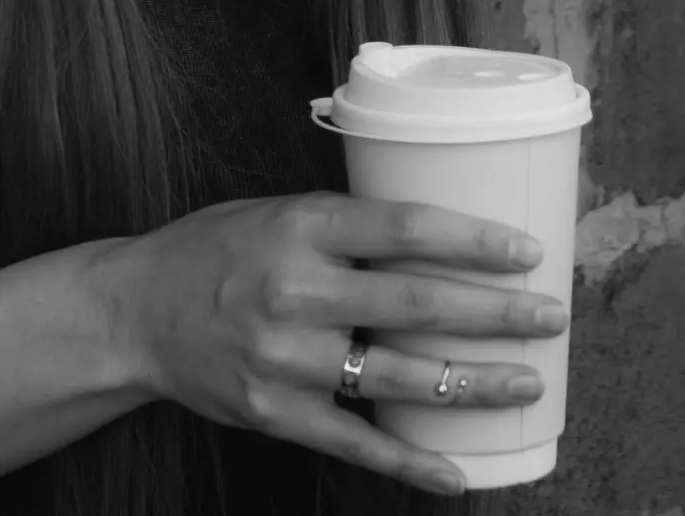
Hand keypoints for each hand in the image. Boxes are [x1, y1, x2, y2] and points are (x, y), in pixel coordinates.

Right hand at [104, 192, 567, 498]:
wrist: (134, 313)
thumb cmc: (212, 251)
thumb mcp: (275, 212)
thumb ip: (343, 227)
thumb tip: (436, 237)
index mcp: (299, 225)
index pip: (402, 228)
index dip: (471, 239)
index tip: (526, 250)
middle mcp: (295, 290)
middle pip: (416, 303)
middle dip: (495, 312)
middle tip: (551, 316)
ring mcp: (285, 358)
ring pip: (399, 375)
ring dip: (472, 382)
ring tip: (526, 381)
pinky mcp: (274, 412)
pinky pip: (356, 441)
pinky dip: (411, 461)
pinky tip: (457, 472)